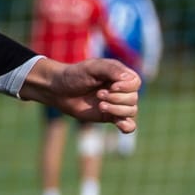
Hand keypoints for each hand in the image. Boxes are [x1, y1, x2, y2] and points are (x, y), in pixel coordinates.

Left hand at [20, 56, 139, 132]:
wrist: (59, 91)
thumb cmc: (75, 75)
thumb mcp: (92, 67)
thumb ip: (112, 70)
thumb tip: (130, 80)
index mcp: (119, 75)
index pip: (135, 82)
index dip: (127, 87)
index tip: (111, 86)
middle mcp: (121, 90)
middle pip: (133, 98)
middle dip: (116, 98)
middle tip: (98, 94)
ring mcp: (116, 104)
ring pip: (131, 111)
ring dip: (116, 109)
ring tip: (99, 105)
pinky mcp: (110, 117)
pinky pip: (128, 125)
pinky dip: (127, 126)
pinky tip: (119, 125)